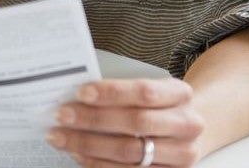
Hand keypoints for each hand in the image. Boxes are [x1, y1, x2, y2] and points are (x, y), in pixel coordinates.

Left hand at [45, 78, 204, 166]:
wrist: (186, 128)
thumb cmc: (158, 104)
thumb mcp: (149, 88)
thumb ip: (120, 91)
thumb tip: (75, 96)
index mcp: (180, 94)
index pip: (144, 92)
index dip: (111, 93)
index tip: (81, 92)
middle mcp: (186, 125)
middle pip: (136, 123)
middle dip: (93, 119)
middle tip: (62, 115)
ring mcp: (182, 154)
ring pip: (129, 152)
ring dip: (88, 145)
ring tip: (61, 137)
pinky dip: (98, 163)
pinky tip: (78, 154)